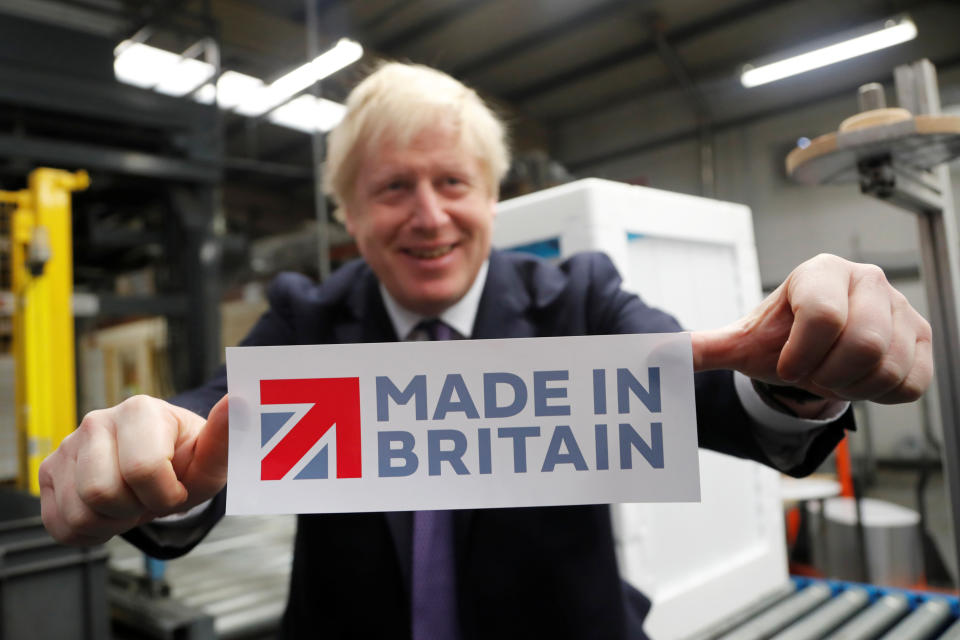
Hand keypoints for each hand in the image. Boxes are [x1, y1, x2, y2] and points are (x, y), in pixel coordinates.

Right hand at [39, 394, 228, 545]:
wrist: (162, 466)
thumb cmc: (188, 460)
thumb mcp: (212, 457)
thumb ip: (225, 435)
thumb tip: (239, 402)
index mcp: (140, 410)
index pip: (142, 470)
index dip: (165, 495)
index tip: (177, 489)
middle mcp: (97, 421)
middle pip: (101, 492)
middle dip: (135, 509)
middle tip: (150, 498)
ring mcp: (68, 445)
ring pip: (79, 511)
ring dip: (113, 522)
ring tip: (131, 503)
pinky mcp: (49, 471)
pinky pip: (60, 524)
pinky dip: (89, 532)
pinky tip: (109, 512)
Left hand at [691, 254, 932, 403]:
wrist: (811, 346)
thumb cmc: (777, 338)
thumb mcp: (739, 343)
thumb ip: (698, 349)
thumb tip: (649, 355)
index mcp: (820, 272)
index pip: (823, 317)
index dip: (801, 356)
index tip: (786, 365)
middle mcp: (867, 280)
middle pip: (863, 346)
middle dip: (827, 374)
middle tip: (811, 372)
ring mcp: (901, 307)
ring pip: (887, 368)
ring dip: (851, 386)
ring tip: (832, 373)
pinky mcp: (923, 337)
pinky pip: (910, 383)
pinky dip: (879, 395)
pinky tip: (859, 379)